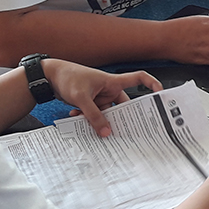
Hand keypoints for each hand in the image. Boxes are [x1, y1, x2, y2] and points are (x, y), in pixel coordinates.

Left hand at [43, 60, 160, 136]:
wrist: (48, 76)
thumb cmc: (66, 77)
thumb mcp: (81, 98)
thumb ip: (93, 116)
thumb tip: (105, 132)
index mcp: (112, 81)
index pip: (138, 78)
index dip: (151, 84)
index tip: (160, 94)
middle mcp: (109, 89)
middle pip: (123, 105)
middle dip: (119, 117)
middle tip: (122, 130)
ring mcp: (100, 96)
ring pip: (107, 113)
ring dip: (98, 120)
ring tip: (88, 124)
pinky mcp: (90, 102)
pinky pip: (95, 114)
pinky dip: (88, 119)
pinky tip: (76, 118)